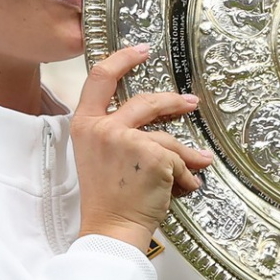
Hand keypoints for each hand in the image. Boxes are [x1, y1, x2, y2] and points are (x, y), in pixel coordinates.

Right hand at [72, 45, 213, 251]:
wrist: (111, 229)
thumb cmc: (107, 200)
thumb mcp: (101, 157)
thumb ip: (120, 133)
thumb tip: (161, 123)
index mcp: (84, 125)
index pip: (99, 77)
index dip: (123, 58)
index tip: (141, 50)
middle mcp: (102, 127)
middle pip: (145, 100)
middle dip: (174, 102)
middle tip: (189, 102)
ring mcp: (127, 139)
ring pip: (167, 138)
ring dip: (184, 155)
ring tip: (194, 166)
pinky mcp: (152, 155)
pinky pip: (178, 159)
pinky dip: (185, 176)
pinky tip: (181, 189)